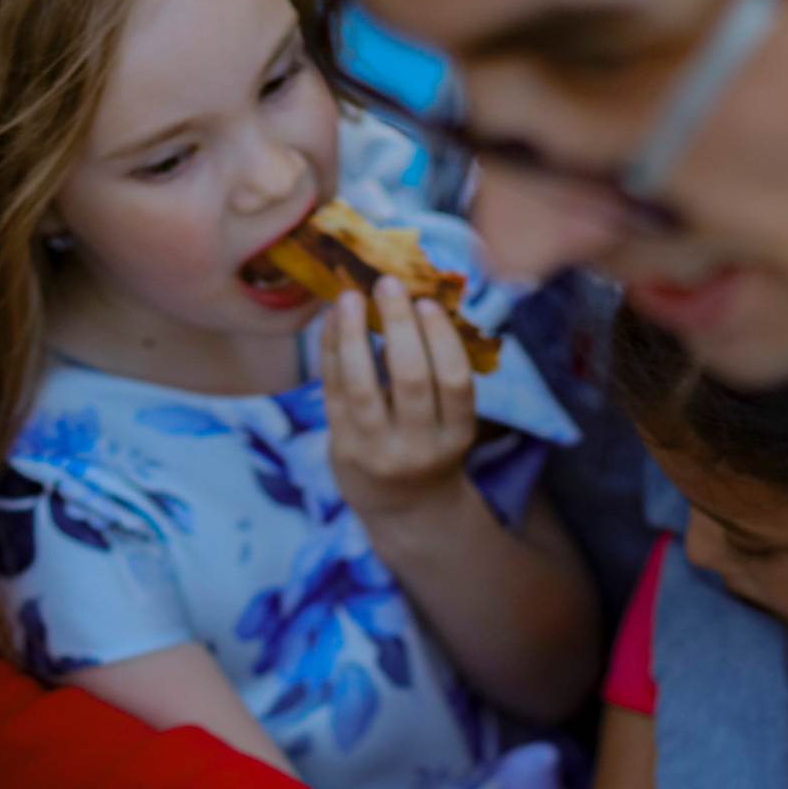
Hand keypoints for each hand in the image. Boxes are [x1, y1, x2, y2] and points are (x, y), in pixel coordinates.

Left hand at [323, 277, 476, 522]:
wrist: (402, 506)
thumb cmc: (429, 443)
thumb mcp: (447, 419)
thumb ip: (436, 372)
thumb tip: (410, 300)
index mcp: (457, 434)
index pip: (454, 381)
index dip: (440, 338)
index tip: (426, 302)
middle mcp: (420, 447)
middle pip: (411, 378)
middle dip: (399, 325)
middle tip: (388, 283)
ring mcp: (378, 451)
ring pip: (363, 385)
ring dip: (354, 334)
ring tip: (349, 296)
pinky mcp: (344, 448)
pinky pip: (333, 391)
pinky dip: (330, 350)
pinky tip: (332, 320)